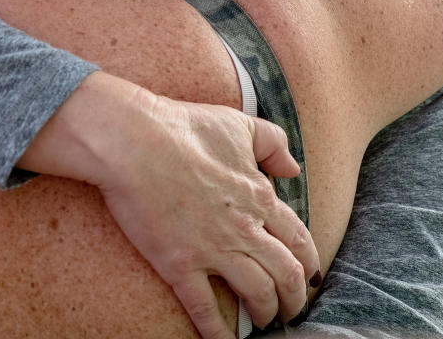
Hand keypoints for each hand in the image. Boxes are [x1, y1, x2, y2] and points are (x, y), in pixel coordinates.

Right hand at [21, 72, 319, 337]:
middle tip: (290, 309)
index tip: (309, 277)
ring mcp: (214, 249)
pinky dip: (219, 331)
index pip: (298, 239)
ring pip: (257, 293)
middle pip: (285, 274)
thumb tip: (292, 168)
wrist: (134, 140)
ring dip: (265, 313)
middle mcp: (244, 228)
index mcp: (259, 196)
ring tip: (263, 323)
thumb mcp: (240, 124)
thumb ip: (273, 144)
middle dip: (293, 298)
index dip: (308, 263)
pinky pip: (206, 308)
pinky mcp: (180, 264)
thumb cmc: (184, 128)